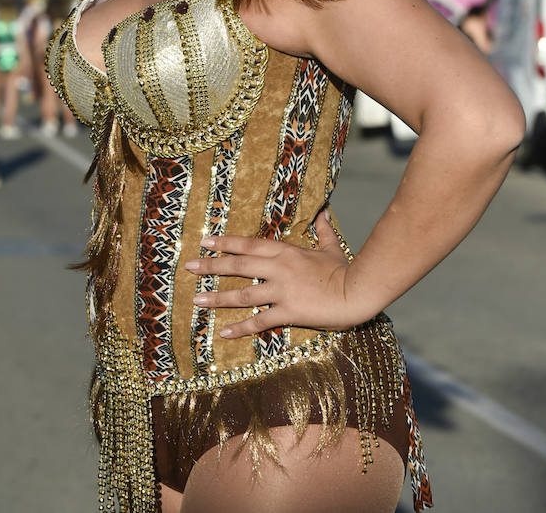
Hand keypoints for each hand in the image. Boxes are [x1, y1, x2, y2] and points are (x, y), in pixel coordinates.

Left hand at [184, 209, 359, 339]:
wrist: (357, 291)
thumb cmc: (344, 269)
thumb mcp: (330, 247)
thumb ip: (322, 230)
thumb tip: (323, 211)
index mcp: (285, 252)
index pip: (248, 244)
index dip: (225, 243)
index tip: (205, 241)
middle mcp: (278, 268)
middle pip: (238, 265)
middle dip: (211, 266)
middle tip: (188, 267)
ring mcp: (281, 290)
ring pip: (243, 294)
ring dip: (218, 297)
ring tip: (196, 300)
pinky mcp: (288, 311)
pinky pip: (259, 322)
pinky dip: (240, 328)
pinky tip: (223, 333)